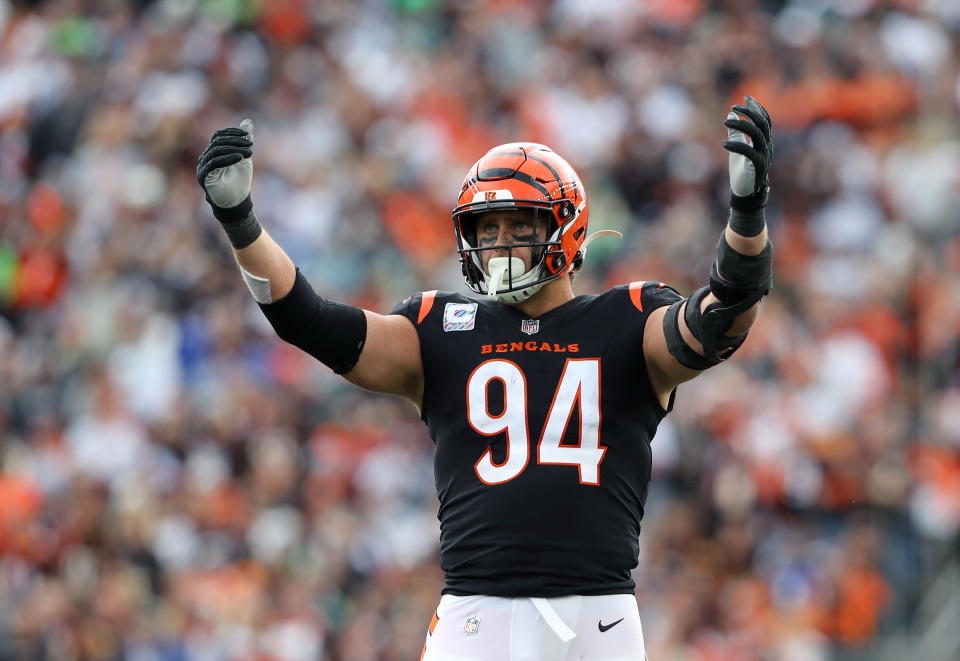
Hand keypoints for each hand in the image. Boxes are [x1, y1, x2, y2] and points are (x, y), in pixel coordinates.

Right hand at [196, 119, 253, 209]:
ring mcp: (203, 166)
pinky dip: (228, 158)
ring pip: (216, 151)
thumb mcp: (244, 156)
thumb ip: (244, 139)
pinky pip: (214, 163)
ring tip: (249, 153)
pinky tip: (240, 158)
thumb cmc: (239, 180)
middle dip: (235, 141)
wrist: (237, 200)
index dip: (231, 132)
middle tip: (250, 145)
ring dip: (234, 149)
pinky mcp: (204, 176)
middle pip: (217, 142)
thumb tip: (247, 121)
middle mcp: (205, 157)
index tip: (246, 135)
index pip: (218, 136)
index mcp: (213, 151)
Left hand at [723, 96, 771, 210]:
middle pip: (762, 123)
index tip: (746, 97)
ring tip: (725, 122)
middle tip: (733, 107)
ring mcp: (764, 155)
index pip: (765, 119)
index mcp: (765, 140)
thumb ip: (736, 132)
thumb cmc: (742, 170)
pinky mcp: (757, 166)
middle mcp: (767, 146)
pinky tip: (724, 144)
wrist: (745, 192)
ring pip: (757, 134)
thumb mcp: (737, 147)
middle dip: (749, 112)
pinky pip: (749, 151)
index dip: (757, 107)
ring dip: (741, 125)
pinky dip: (736, 145)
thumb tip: (731, 114)